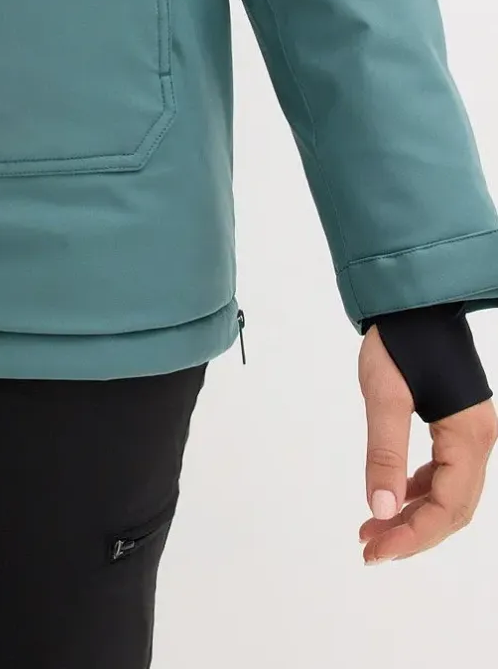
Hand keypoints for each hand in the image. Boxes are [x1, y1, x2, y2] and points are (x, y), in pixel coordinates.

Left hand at [358, 321, 496, 561]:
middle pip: (454, 508)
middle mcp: (479, 440)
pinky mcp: (457, 425)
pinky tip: (393, 497)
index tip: (376, 551)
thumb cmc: (400, 339)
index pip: (449, 508)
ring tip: (372, 529)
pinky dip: (418, 490)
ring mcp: (471, 433)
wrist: (413, 299)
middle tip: (370, 548)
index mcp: (469, 437)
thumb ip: (384, 454)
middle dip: (413, 533)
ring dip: (413, 515)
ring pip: (450, 493)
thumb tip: (380, 510)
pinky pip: (445, 473)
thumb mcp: (383, 395)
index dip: (414, 536)